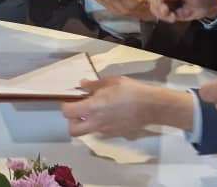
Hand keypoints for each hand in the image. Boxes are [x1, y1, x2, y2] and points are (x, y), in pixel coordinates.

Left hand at [61, 76, 193, 137]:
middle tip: (79, 111)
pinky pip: (101, 131)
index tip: (72, 100)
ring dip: (87, 123)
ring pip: (88, 131)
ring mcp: (105, 131)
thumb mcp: (111, 81)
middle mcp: (96, 122)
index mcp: (92, 108)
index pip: (67, 113)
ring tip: (98, 110)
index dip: (66, 106)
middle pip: (73, 131)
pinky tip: (111, 114)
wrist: (150, 106)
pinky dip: (101, 124)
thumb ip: (94, 85)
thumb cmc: (130, 90)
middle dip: (72, 122)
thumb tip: (82, 85)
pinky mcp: (115, 135)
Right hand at [148, 0, 216, 22]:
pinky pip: (160, 15)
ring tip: (171, 16)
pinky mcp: (169, 12)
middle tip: (166, 10)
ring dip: (160, 12)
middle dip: (157, 4)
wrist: (210, 5)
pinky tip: (173, 18)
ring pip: (154, 6)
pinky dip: (164, 18)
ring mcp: (167, 2)